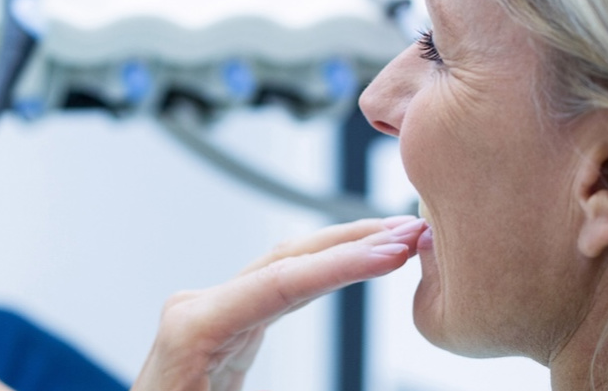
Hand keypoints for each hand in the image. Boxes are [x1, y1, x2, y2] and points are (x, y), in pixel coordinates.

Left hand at [132, 216, 426, 390]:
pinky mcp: (222, 326)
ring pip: (285, 266)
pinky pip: (278, 288)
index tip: (394, 251)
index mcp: (193, 329)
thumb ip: (294, 386)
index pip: (281, 282)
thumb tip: (357, 381)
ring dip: (344, 250)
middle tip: (414, 231)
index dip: (344, 264)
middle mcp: (198, 309)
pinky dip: (322, 274)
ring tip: (400, 240)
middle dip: (354, 242)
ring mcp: (209, 312)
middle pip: (287, 259)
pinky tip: (357, 262)